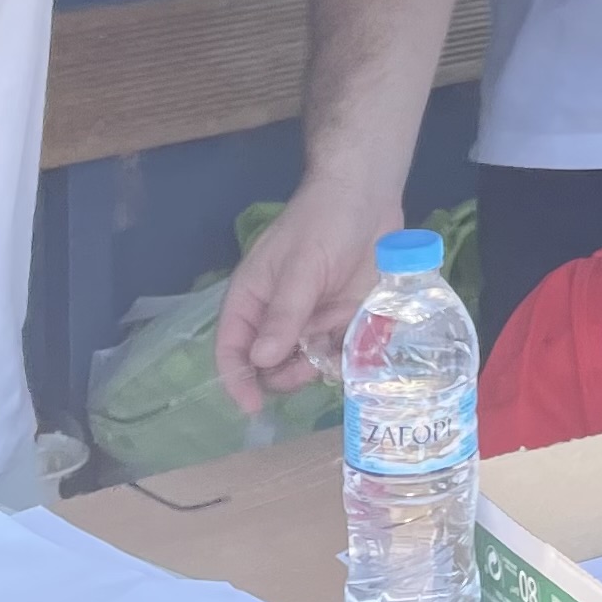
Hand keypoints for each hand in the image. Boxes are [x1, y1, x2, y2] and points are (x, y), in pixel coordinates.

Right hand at [216, 177, 402, 411]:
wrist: (369, 195)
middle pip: (269, 363)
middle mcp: (279, 314)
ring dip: (316, 368)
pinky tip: (358, 353)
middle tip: (308, 371)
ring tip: (335, 357)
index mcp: (253, 296)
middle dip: (284, 375)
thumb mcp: (301, 267)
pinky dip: (345, 359)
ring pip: (305, 362)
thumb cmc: (324, 222)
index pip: (232, 345)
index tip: (251, 406)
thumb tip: (259, 361)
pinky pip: (339, 352)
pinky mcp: (344, 318)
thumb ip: (283, 314)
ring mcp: (312, 317)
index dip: (236, 378)